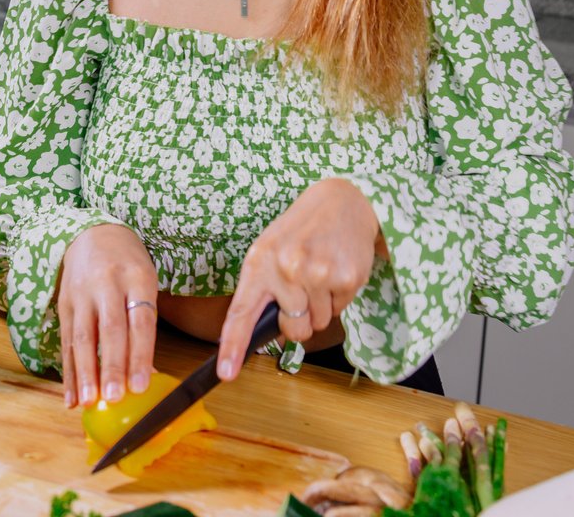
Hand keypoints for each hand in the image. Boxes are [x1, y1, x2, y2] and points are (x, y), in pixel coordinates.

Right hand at [57, 223, 158, 408]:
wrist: (93, 234)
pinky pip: (66, 341)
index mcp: (137, 277)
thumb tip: (146, 374)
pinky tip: (71, 396)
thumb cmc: (128, 265)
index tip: (141, 385)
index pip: (140, 321)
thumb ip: (145, 325)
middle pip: (110, 330)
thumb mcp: (146, 283)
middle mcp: (108, 283)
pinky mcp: (64, 303)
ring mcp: (82, 293)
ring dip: (85, 373)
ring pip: (83, 337)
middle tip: (114, 398)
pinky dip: (68, 372)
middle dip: (111, 367)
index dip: (140, 355)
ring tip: (88, 402)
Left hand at [216, 177, 381, 380]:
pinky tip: (335, 269)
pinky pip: (340, 310)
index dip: (233, 346)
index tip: (226, 373)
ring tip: (319, 272)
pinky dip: (338, 297)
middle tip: (302, 289)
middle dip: (298, 320)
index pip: (241, 312)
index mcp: (259, 262)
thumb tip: (260, 333)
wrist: (342, 200)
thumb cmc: (300, 230)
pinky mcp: (347, 278)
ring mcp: (318, 274)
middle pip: (292, 330)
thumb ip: (261, 288)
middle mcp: (286, 269)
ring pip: (318, 323)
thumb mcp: (268, 249)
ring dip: (320, 306)